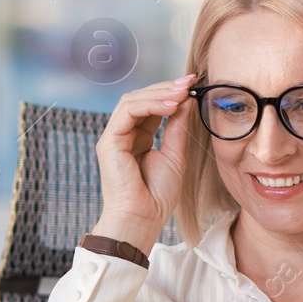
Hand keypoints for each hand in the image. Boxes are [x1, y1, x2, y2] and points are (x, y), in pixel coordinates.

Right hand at [92, 74, 195, 249]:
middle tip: (190, 82)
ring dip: (159, 93)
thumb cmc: (157, 196)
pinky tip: (171, 106)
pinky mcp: (109, 141)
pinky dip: (150, 105)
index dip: (171, 93)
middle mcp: (123, 134)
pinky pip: (127, 112)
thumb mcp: (175, 155)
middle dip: (166, 88)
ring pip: (132, 100)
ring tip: (182, 93)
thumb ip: (178, 127)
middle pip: (140, 99)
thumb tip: (186, 101)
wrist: (142, 219)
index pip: (151, 106)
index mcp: (138, 138)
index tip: (193, 85)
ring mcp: (114, 137)